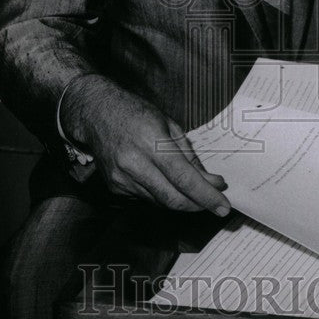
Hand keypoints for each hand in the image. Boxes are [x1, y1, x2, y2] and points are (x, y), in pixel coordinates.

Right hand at [60, 75, 230, 215]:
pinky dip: (162, 196)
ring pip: (160, 202)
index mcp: (151, 142)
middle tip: (214, 203)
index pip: (184, 178)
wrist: (96, 113)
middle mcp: (134, 163)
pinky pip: (146, 199)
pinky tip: (168, 185)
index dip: (206, 196)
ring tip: (195, 193)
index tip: (223, 206)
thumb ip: (190, 155)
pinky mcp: (115, 187)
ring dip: (182, 201)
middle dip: (198, 205)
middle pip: (173, 198)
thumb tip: (209, 181)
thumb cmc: (135, 113)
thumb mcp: (170, 124)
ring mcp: (122, 178)